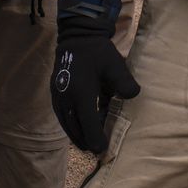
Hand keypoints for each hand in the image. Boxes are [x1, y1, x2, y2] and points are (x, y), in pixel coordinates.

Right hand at [51, 28, 140, 152]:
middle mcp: (67, 99)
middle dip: (86, 141)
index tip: (102, 149)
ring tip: (87, 144)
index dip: (95, 140)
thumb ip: (125, 83)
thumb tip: (132, 96)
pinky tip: (77, 128)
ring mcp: (58, 96)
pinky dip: (69, 125)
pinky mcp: (55, 93)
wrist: (77, 36)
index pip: (88, 125)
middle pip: (75, 128)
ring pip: (66, 123)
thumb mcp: (116, 65)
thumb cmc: (98, 51)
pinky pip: (61, 115)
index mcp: (81, 94)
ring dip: (76, 135)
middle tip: (96, 151)